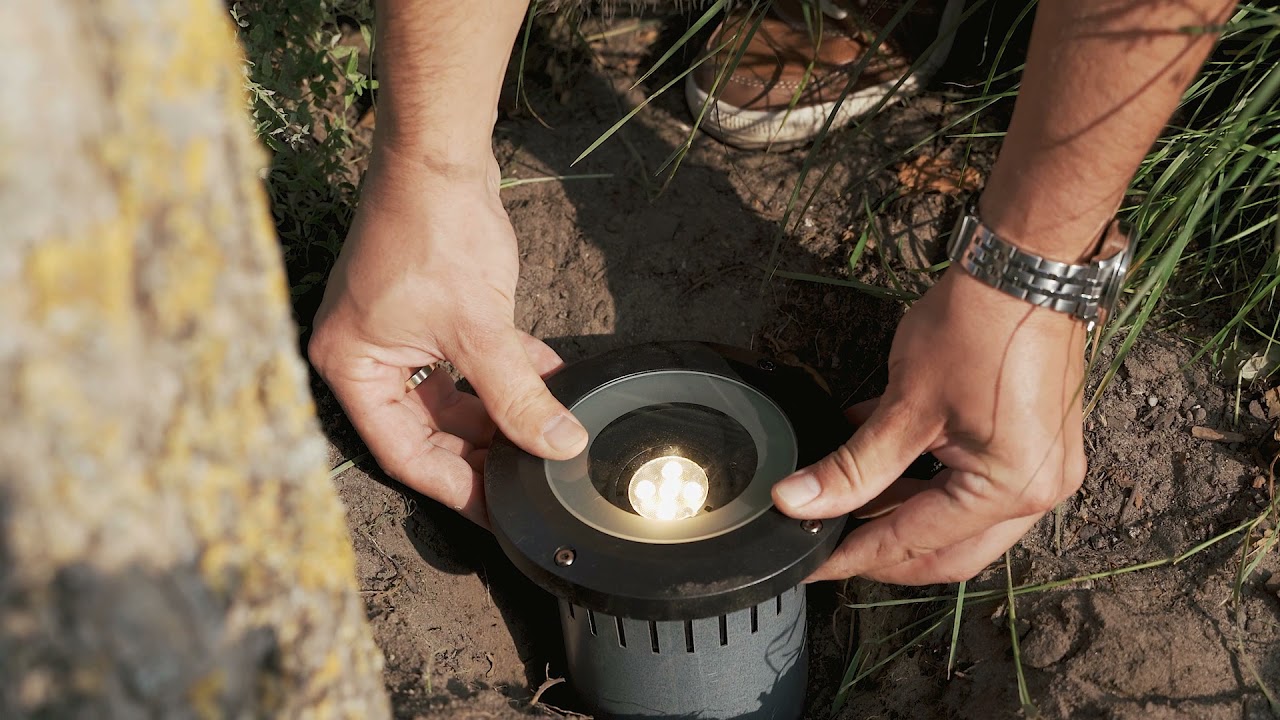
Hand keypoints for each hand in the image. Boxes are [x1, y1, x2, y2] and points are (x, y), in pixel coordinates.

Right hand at [308, 147, 587, 525]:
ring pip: (452, 398)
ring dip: (499, 415)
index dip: (458, 487)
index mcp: (354, 369)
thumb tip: (559, 447)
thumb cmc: (435, 232)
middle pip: (429, 430)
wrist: (438, 154)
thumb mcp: (481, 330)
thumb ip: (518, 397)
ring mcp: (396, 333)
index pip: (406, 454)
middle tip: (531, 482)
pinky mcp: (427, 311)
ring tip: (546, 438)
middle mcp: (367, 356)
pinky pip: (466, 362)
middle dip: (484, 452)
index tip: (501, 514)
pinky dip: (504, 374)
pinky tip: (549, 384)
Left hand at [772, 267, 1086, 583]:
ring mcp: (1042, 467)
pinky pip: (973, 483)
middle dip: (887, 551)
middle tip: (831, 547)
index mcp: (1011, 489)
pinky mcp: (1033, 443)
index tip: (814, 564)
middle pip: (949, 549)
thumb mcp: (906, 405)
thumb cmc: (978, 324)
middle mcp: (1037, 491)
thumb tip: (797, 501)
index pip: (917, 541)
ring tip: (845, 505)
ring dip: (903, 513)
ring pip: (958, 518)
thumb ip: (853, 465)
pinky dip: (924, 480)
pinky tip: (876, 466)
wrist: (1028, 263)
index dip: (858, 556)